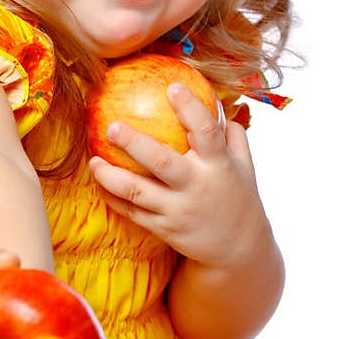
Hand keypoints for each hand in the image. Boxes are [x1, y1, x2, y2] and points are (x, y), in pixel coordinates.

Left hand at [87, 83, 271, 268]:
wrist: (238, 251)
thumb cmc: (239, 198)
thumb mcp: (245, 167)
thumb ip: (233, 136)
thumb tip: (217, 101)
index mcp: (219, 165)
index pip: (206, 132)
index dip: (190, 108)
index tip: (172, 87)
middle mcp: (197, 187)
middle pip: (161, 162)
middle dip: (135, 143)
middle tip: (112, 125)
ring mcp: (178, 210)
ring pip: (137, 191)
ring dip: (111, 176)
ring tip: (93, 160)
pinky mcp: (164, 229)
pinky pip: (133, 212)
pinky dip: (114, 198)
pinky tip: (99, 183)